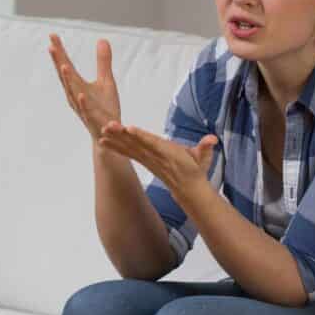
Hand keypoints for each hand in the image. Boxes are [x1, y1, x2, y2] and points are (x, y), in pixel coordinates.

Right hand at [48, 34, 120, 141]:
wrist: (108, 136)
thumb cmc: (105, 108)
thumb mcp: (106, 81)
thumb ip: (103, 61)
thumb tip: (102, 39)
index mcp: (77, 85)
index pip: (66, 65)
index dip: (60, 51)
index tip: (52, 35)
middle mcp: (75, 95)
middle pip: (65, 76)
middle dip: (58, 61)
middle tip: (51, 45)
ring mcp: (82, 107)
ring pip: (72, 92)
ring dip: (67, 80)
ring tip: (63, 65)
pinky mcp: (93, 118)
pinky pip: (87, 110)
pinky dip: (83, 102)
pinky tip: (81, 93)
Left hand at [99, 122, 218, 191]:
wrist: (189, 189)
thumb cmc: (195, 170)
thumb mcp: (203, 158)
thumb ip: (206, 147)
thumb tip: (212, 139)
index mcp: (168, 152)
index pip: (152, 142)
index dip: (141, 136)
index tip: (130, 129)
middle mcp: (155, 155)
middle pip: (136, 143)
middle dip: (121, 135)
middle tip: (106, 126)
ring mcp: (148, 158)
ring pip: (129, 147)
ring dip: (114, 139)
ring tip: (101, 131)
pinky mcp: (144, 160)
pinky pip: (127, 151)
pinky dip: (115, 146)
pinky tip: (103, 141)